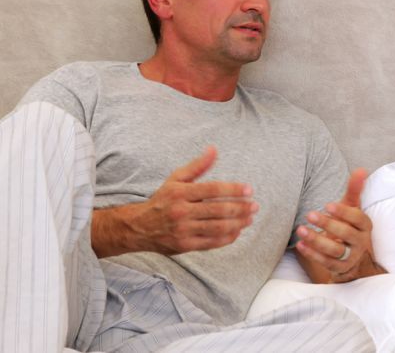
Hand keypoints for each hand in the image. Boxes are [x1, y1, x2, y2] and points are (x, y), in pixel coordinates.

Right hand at [92, 146, 258, 256]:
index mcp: (180, 193)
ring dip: (238, 223)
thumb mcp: (176, 179)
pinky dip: (227, 238)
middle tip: (255, 206)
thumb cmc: (162, 200)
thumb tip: (213, 149)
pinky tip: (237, 231)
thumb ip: (197, 166)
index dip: (233, 190)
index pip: (213, 190)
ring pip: (217, 228)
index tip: (249, 190)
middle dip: (241, 208)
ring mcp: (183, 230)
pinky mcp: (184, 246)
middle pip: (218, 210)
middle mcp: (181, 211)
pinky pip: (211, 243)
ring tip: (250, 218)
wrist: (138, 227)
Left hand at [295, 168, 384, 281]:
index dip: (344, 212)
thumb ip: (354, 190)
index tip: (328, 205)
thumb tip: (361, 170)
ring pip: (335, 251)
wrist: (355, 258)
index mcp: (365, 225)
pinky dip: (312, 254)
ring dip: (317, 240)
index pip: (358, 218)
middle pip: (346, 234)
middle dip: (328, 224)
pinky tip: (300, 244)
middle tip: (309, 214)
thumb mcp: (353, 209)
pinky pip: (326, 263)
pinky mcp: (340, 268)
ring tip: (300, 230)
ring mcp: (351, 256)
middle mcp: (361, 242)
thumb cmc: (351, 226)